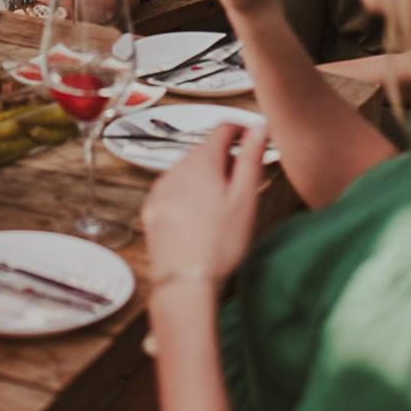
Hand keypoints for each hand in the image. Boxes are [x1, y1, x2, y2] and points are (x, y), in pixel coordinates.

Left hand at [141, 124, 267, 285]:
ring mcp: (160, 189)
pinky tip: (199, 219)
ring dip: (205, 178)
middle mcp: (175, 169)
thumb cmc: (219, 243)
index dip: (240, 129)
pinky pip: (174, 191)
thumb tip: (259, 128)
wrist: (184, 283)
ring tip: (222, 208)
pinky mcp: (152, 209)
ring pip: (188, 171)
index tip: (252, 137)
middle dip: (224, 159)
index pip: (222, 129)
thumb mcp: (245, 199)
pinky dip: (188, 195)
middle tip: (243, 183)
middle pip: (204, 151)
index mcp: (201, 162)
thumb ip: (251, 158)